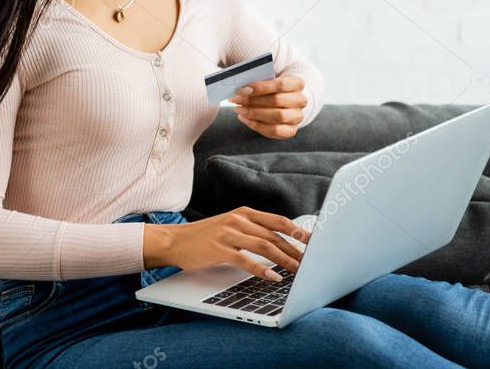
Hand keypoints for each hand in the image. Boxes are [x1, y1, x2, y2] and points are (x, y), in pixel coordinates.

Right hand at [153, 206, 310, 280]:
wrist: (175, 240)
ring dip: (284, 260)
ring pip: (264, 246)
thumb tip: (279, 243)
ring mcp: (228, 234)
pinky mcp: (219, 249)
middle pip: (274, 235)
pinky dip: (262, 269)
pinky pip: (245, 260)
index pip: (277, 221)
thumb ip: (251, 230)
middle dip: (295, 250)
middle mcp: (237, 220)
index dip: (297, 230)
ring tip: (297, 271)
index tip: (313, 241)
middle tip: (310, 262)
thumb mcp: (230, 226)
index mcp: (243, 213)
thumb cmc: (205, 236)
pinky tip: (273, 277)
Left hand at [228, 75, 306, 139]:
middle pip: (277, 100)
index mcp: (297, 84)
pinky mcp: (291, 130)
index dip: (260, 87)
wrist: (284, 103)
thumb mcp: (268, 81)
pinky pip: (274, 130)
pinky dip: (256, 125)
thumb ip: (258, 82)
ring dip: (254, 113)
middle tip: (236, 99)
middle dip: (253, 101)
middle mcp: (301, 100)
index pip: (280, 84)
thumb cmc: (272, 90)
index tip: (242, 89)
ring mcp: (297, 117)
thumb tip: (241, 88)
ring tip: (239, 109)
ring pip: (277, 116)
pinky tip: (244, 118)